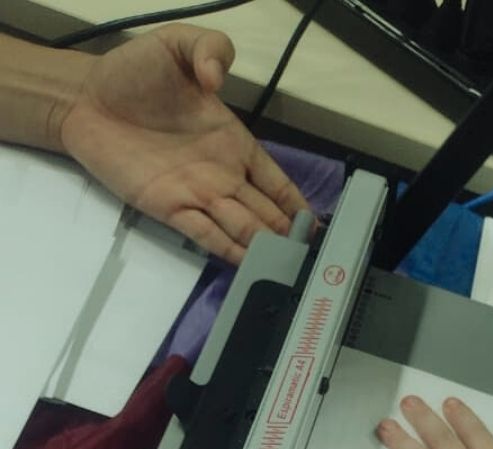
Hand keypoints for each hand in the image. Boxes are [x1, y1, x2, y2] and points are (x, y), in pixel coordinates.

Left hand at [58, 25, 309, 264]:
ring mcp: (197, 195)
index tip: (314, 225)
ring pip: (241, 228)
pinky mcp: (170, 208)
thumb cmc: (133, 72)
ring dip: (262, 248)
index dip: (296, 203)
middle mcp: (222, 175)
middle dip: (285, 235)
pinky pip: (205, 235)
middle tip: (306, 258)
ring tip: (286, 268)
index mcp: (234, 143)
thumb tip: (217, 79)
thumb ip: (209, 49)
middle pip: (264, 213)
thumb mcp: (177, 44)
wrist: (86, 98)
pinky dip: (228, 251)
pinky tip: (248, 265)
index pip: (275, 181)